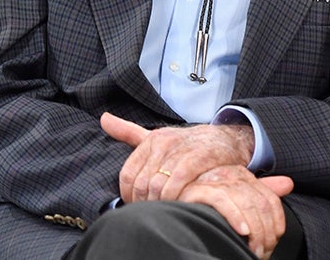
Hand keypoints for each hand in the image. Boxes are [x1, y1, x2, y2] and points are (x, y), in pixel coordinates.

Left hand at [101, 112, 255, 202]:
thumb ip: (128, 131)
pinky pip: (176, 183)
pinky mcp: (198, 158)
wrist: (226, 139)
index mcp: (151, 140)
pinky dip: (174, 197)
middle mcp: (163, 143)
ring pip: (157, 186)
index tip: (138, 204)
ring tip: (166, 209)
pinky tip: (178, 203)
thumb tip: (103, 119)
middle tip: (153, 210)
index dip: (128, 195)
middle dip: (145, 202)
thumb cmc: (187, 144)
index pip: (127, 175)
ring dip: (159, 203)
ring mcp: (181, 150)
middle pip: (141, 184)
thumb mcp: (157, 136)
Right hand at [180, 165, 294, 259]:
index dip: (276, 222)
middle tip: (262, 251)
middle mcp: (229, 174)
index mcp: (242, 177)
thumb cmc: (205, 212)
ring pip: (244, 200)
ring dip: (254, 229)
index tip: (272, 243)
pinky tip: (241, 231)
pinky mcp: (195, 189)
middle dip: (265, 231)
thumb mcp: (238, 205)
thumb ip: (261, 195)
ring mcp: (212, 181)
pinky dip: (235, 217)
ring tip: (253, 249)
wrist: (170, 214)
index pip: (269, 198)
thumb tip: (288, 183)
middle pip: (259, 201)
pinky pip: (221, 200)